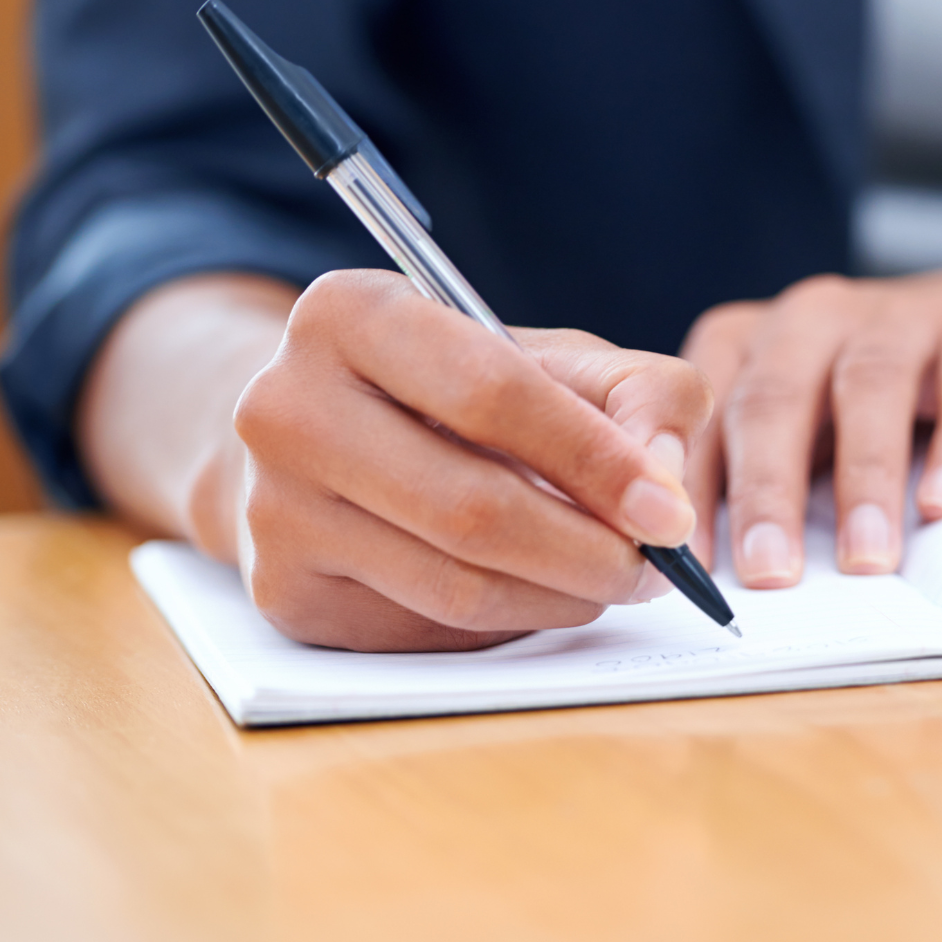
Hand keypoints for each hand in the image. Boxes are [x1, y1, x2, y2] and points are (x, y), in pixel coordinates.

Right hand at [221, 270, 712, 649]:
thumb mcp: (557, 359)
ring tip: (614, 581)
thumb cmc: (463, 390)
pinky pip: (428, 628)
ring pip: (455, 585)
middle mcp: (285, 405)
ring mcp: (273, 507)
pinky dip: (510, 620)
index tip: (669, 513)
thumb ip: (640, 394)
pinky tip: (538, 592)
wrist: (328, 437)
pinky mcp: (285, 592)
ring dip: (561, 597)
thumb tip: (665, 481)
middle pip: (472, 507)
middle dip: (590, 551)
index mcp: (350, 312)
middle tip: (657, 569)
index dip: (594, 460)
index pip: (491, 392)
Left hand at [680, 238, 941, 585]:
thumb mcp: (806, 432)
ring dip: (865, 479)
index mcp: (751, 342)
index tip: (688, 569)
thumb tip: (713, 580)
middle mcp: (814, 317)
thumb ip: (758, 483)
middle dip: (768, 490)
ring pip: (869, 386)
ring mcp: (900, 314)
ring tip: (866, 558)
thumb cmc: (883, 400)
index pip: (701, 417)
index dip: (690, 490)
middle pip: (775, 397)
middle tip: (769, 570)